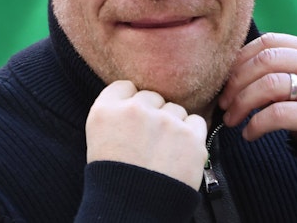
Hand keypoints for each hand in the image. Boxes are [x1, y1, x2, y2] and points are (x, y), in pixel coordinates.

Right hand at [86, 80, 208, 189]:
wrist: (134, 211)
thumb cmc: (115, 180)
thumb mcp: (99, 139)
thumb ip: (115, 113)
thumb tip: (136, 98)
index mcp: (106, 110)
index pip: (125, 87)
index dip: (131, 103)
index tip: (133, 122)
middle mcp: (135, 109)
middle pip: (152, 96)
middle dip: (153, 115)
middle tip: (149, 141)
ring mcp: (165, 121)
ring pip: (175, 109)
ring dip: (173, 125)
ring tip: (163, 152)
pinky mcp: (190, 135)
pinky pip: (196, 121)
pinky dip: (191, 135)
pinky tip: (179, 153)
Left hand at [217, 33, 296, 155]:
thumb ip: (284, 68)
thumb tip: (233, 70)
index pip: (271, 41)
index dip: (241, 58)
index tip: (226, 78)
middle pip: (266, 60)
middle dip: (236, 81)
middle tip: (223, 102)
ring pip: (268, 85)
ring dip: (241, 103)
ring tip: (232, 119)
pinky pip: (276, 114)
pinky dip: (256, 125)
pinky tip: (250, 134)